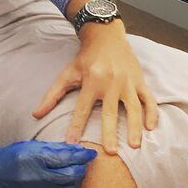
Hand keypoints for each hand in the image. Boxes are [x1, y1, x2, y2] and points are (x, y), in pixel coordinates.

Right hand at [0, 141, 97, 187]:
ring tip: (73, 175)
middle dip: (82, 168)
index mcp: (36, 159)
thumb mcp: (30, 146)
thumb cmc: (10, 158)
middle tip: (82, 164)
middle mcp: (38, 177)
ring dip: (77, 182)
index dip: (83, 155)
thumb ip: (53, 148)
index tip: (91, 153)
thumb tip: (76, 148)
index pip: (67, 157)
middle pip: (72, 175)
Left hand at [32, 22, 158, 153]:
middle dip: (110, 132)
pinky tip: (151, 128)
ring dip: (134, 127)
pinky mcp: (140, 80)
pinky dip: (152, 113)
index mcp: (92, 80)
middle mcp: (111, 82)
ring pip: (133, 107)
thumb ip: (52, 95)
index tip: (72, 143)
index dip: (76, 126)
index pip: (82, 108)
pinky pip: (149, 98)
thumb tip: (35, 114)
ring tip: (134, 145)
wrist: (106, 35)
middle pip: (110, 111)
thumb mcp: (67, 73)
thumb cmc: (85, 58)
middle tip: (110, 152)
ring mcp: (128, 81)